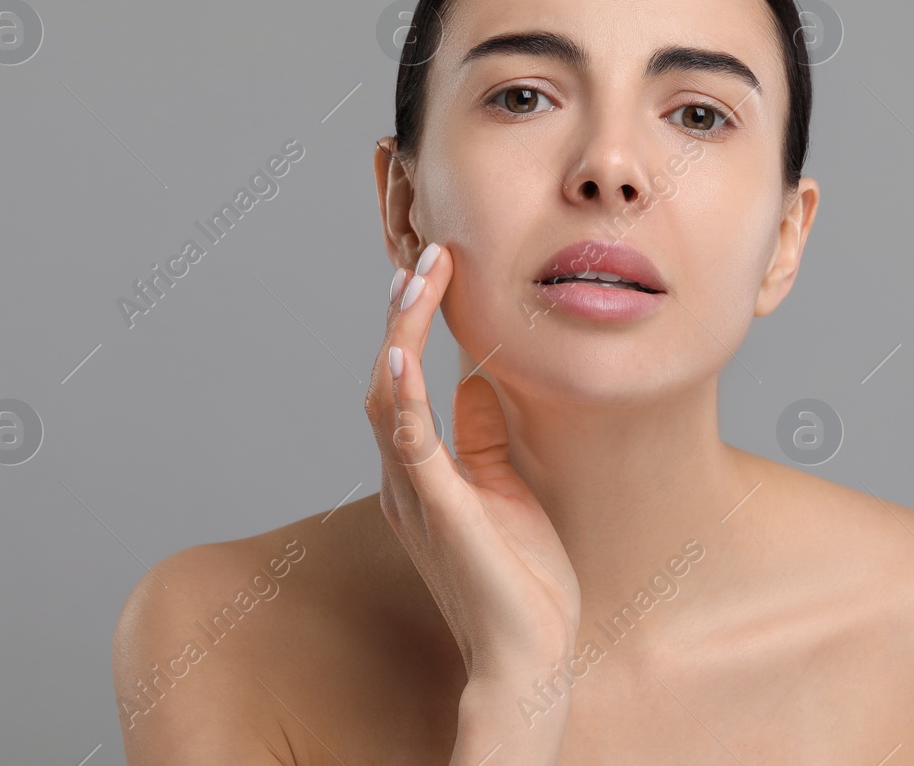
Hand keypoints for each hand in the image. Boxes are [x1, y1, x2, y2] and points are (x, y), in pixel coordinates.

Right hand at [365, 242, 582, 683]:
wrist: (529, 659)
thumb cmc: (522, 581)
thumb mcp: (506, 488)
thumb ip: (483, 438)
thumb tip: (477, 382)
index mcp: (421, 473)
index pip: (403, 381)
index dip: (412, 321)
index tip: (437, 267)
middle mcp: (406, 479)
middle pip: (385, 376)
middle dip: (404, 310)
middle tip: (428, 253)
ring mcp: (416, 494)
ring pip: (388, 396)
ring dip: (402, 330)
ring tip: (419, 275)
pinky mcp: (440, 510)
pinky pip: (411, 442)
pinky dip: (402, 392)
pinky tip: (403, 347)